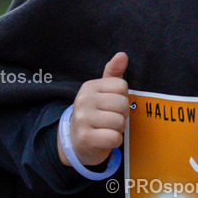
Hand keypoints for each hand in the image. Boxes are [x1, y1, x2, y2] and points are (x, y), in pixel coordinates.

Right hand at [58, 52, 129, 167]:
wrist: (75, 142)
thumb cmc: (95, 114)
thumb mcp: (102, 92)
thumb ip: (113, 74)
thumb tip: (122, 55)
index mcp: (89, 87)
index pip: (122, 86)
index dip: (122, 98)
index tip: (111, 106)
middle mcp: (83, 100)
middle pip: (122, 104)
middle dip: (122, 115)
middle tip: (110, 120)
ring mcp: (82, 119)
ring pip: (119, 122)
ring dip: (118, 129)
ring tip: (106, 129)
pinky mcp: (85, 138)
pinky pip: (114, 138)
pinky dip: (114, 141)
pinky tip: (104, 140)